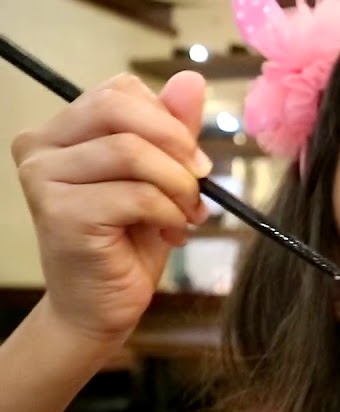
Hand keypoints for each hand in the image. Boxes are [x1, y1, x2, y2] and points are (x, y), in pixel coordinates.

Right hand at [10, 72, 210, 342]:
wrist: (101, 307)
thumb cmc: (129, 242)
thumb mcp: (161, 179)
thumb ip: (173, 131)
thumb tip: (191, 79)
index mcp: (61, 131)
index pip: (120, 92)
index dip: (169, 121)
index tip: (194, 160)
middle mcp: (40, 148)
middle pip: (120, 108)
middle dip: (176, 143)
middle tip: (201, 180)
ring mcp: (43, 179)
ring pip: (132, 152)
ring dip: (177, 186)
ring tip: (186, 214)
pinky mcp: (60, 213)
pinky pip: (135, 194)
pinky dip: (168, 212)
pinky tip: (170, 233)